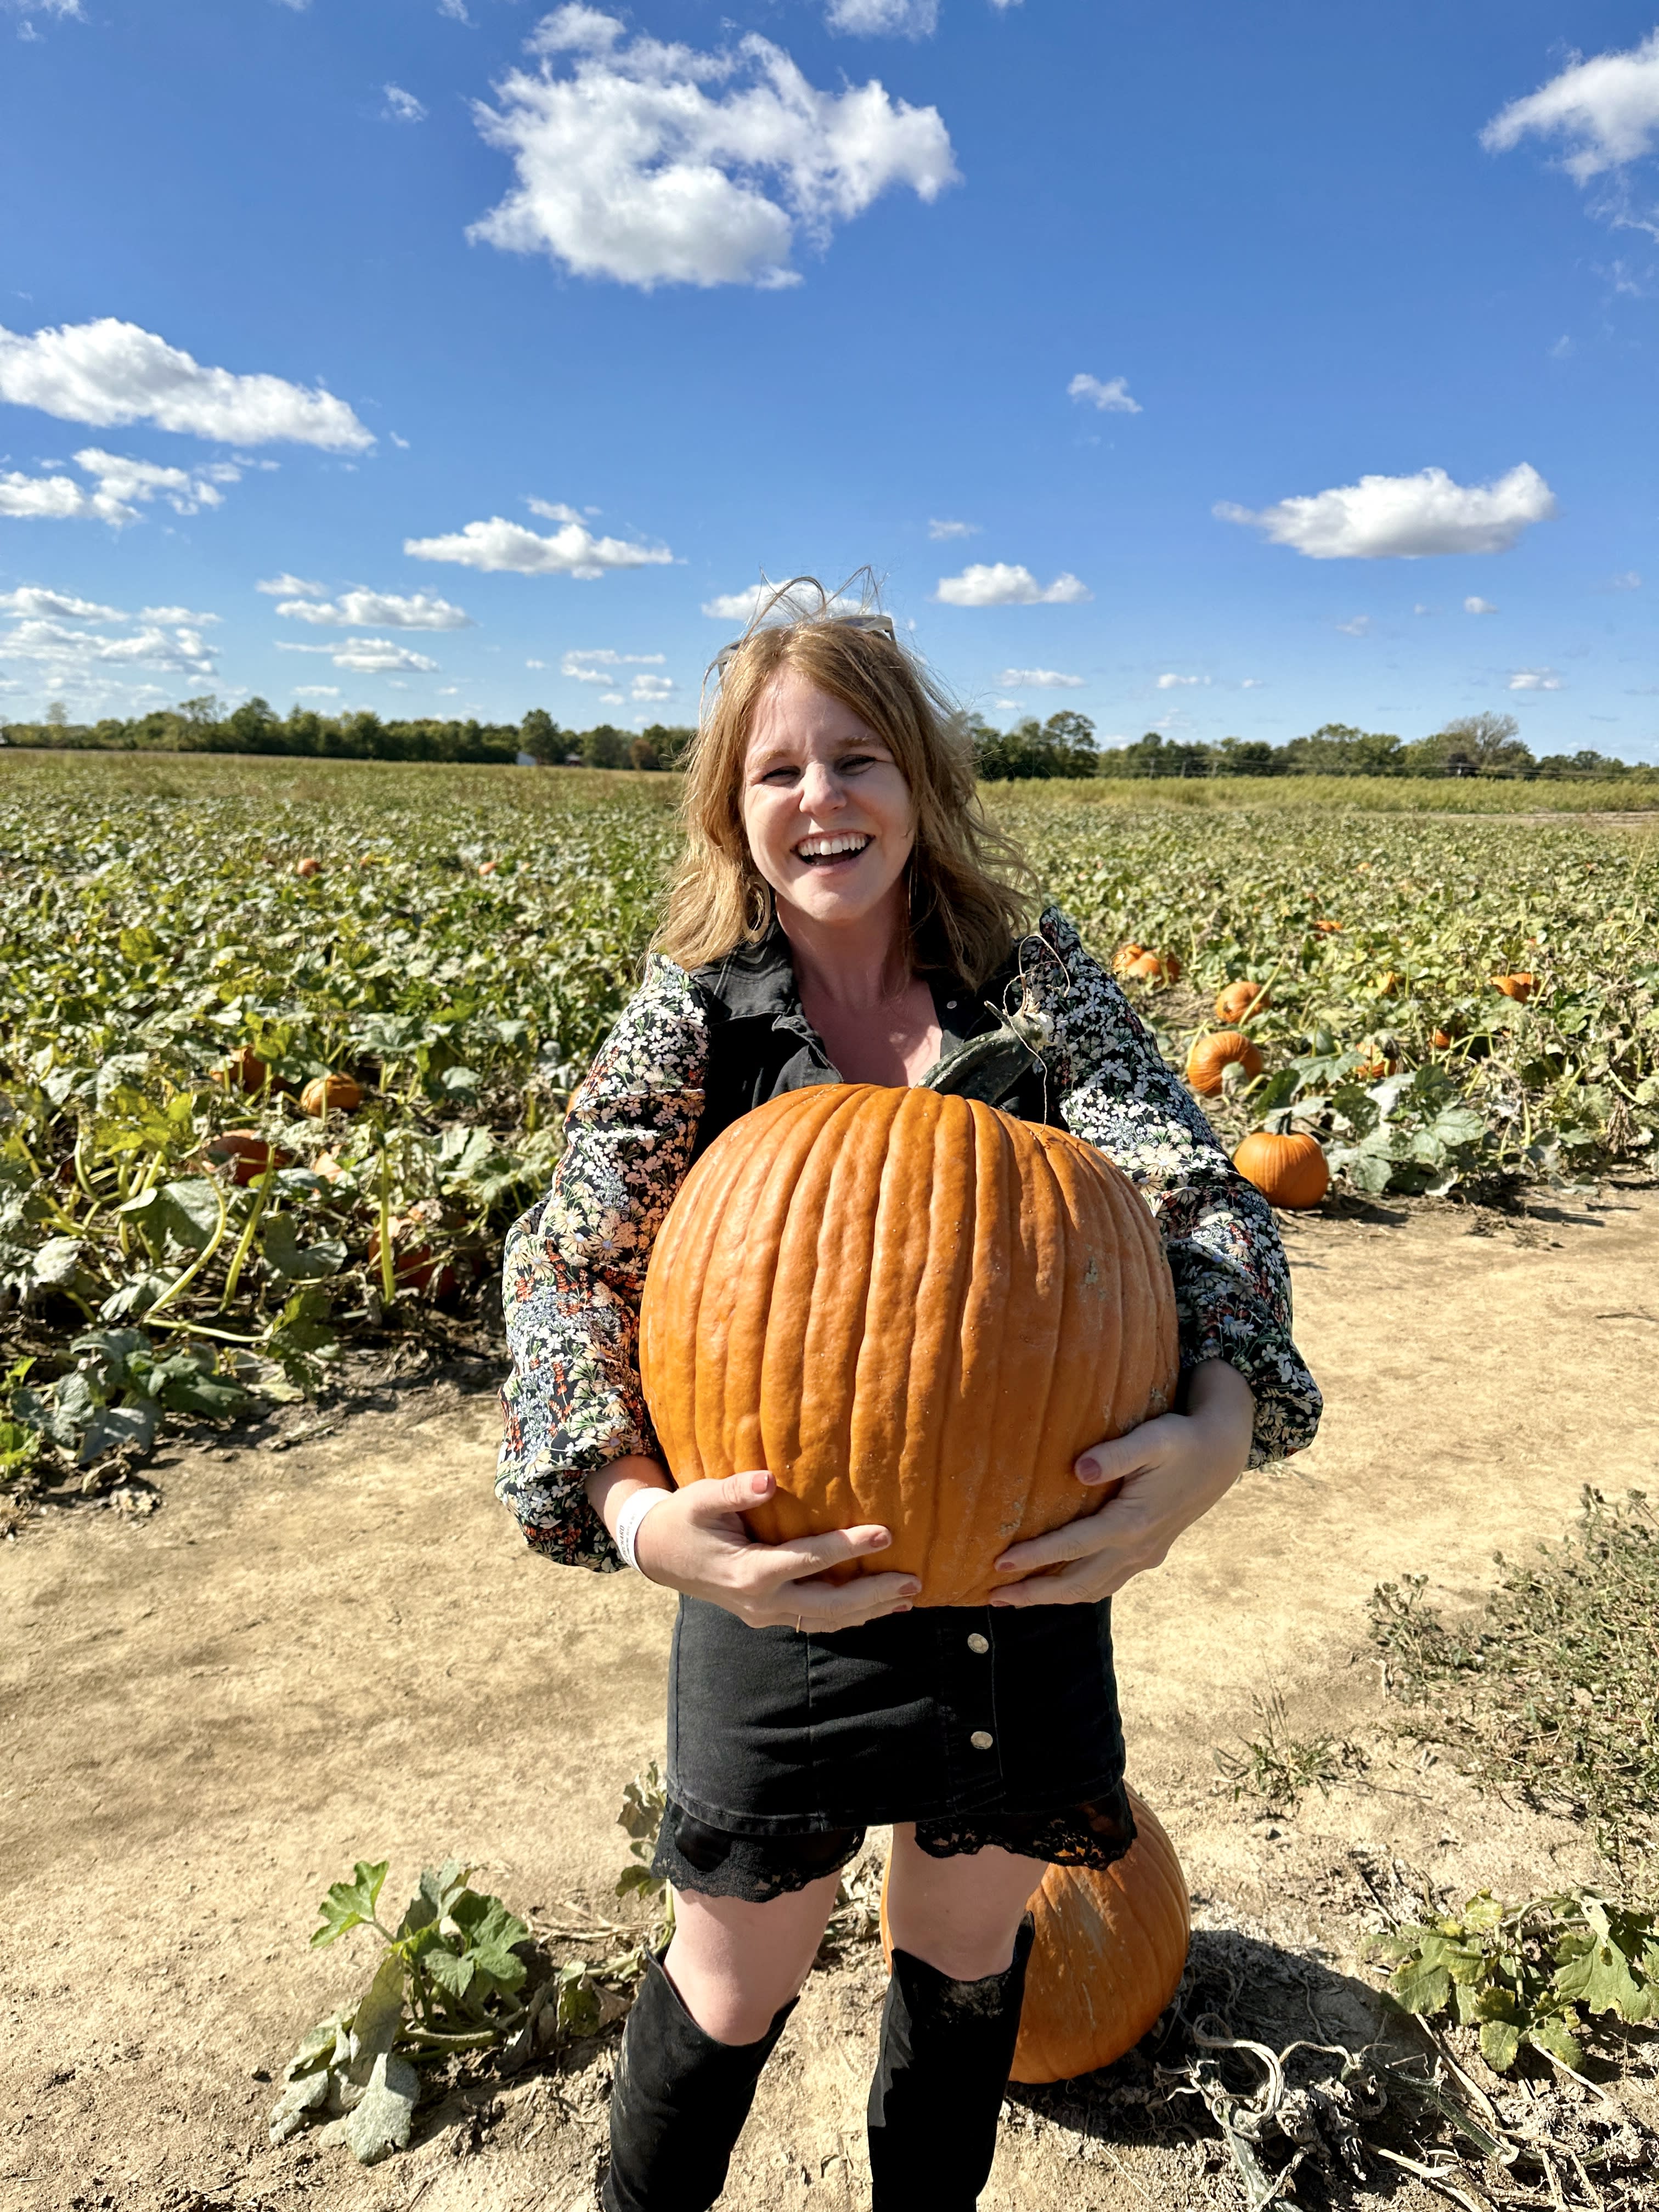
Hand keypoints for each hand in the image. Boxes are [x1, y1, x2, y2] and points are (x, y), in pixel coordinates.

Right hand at [626, 1469, 920, 1631]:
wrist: (657, 1554)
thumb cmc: (683, 1518)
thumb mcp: (701, 1498)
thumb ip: (734, 1490)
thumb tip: (768, 1480)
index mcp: (748, 1572)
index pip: (808, 1561)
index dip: (848, 1547)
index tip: (886, 1533)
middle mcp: (760, 1602)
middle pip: (827, 1605)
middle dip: (873, 1594)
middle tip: (914, 1580)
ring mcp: (764, 1614)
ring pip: (825, 1619)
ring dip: (868, 1611)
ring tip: (907, 1597)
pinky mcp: (767, 1614)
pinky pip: (814, 1619)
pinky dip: (848, 1616)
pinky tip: (876, 1608)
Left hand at [988, 1359, 1255, 1607]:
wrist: (1220, 1455)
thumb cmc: (1180, 1440)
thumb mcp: (1153, 1438)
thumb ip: (1117, 1454)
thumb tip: (1081, 1468)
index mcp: (1132, 1522)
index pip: (1073, 1546)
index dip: (1035, 1557)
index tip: (998, 1564)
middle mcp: (1136, 1548)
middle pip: (1077, 1582)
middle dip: (1033, 1593)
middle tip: (992, 1595)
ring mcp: (1143, 1556)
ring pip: (1091, 1589)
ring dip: (1051, 1598)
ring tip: (1013, 1599)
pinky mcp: (1147, 1554)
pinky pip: (1105, 1583)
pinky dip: (1076, 1591)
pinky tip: (1055, 1588)